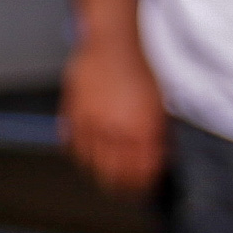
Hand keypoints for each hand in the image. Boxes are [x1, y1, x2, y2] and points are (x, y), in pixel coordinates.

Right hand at [60, 37, 169, 197]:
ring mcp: (90, 123)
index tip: (144, 188)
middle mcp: (114, 132)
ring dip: (98, 173)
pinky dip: (78, 153)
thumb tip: (158, 157)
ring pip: (90, 163)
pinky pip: (71, 144)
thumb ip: (158, 136)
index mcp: (140, 132)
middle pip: (114, 174)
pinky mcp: (72, 113)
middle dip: (121, 186)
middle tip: (125, 188)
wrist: (113, 44)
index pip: (140, 173)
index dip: (142, 185)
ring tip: (104, 176)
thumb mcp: (160, 107)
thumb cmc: (139, 71)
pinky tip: (85, 155)